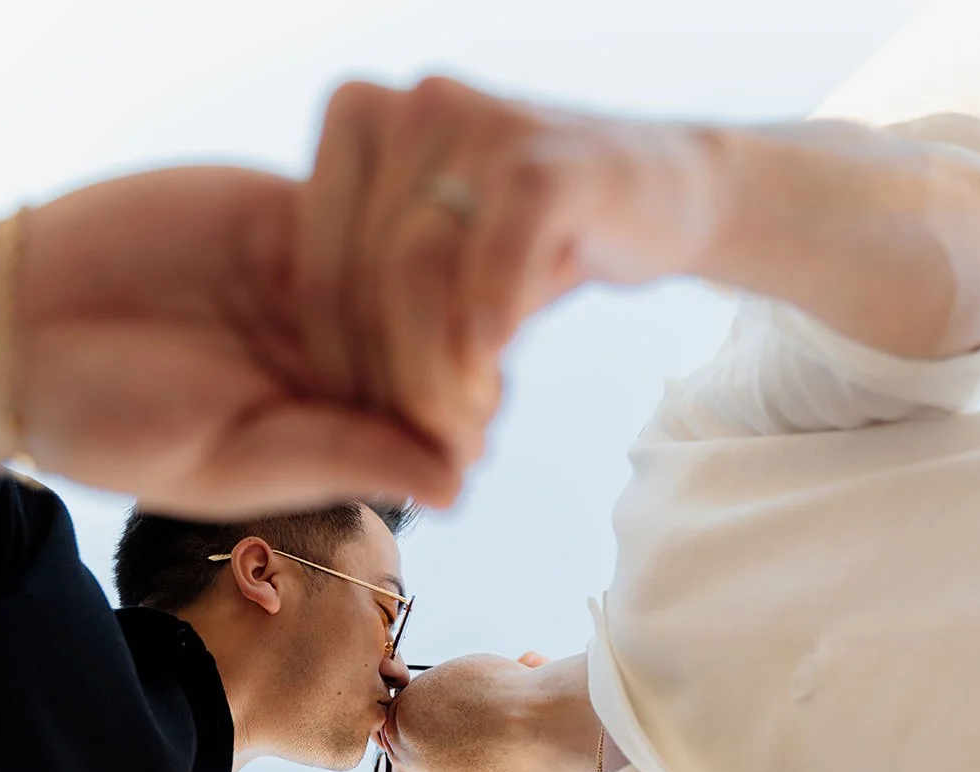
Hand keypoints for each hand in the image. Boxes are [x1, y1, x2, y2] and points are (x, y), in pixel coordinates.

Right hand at [0, 167, 461, 513]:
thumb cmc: (112, 424)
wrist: (18, 330)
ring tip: (406, 253)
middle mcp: (351, 365)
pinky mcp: (292, 216)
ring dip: (420, 250)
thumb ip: (340, 460)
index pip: (444, 421)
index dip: (461, 403)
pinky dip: (373, 192)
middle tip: (443, 310)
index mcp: (347, 437)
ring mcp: (328, 288)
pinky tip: (361, 200)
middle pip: (449, 336)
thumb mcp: (228, 460)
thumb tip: (456, 483)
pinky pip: (361, 195)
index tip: (454, 393)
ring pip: (418, 260)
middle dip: (453, 324)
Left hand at [300, 77, 715, 452]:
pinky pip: (501, 246)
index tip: (371, 440)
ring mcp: (479, 121)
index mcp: (358, 124)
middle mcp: (408, 108)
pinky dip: (492, 309)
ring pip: (420, 268)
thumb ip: (377, 309)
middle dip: (392, 383)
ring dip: (437, 371)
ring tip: (467, 436)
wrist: (658, 193)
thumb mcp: (439, 267)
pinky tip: (495, 366)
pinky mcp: (552, 157)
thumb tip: (327, 423)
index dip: (339, 370)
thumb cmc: (527, 242)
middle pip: (368, 276)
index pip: (321, 270)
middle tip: (428, 455)